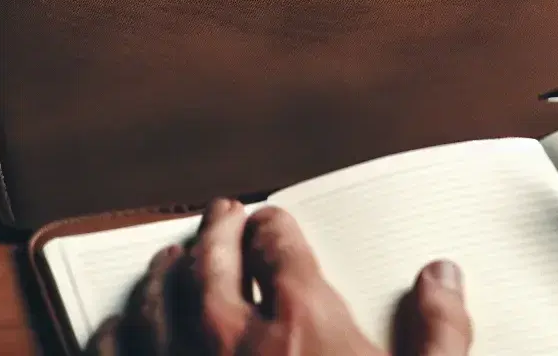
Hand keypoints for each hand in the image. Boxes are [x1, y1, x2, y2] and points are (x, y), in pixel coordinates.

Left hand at [87, 199, 471, 355]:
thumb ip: (440, 333)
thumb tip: (442, 278)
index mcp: (303, 322)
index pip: (280, 245)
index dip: (275, 225)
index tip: (273, 221)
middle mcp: (231, 337)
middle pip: (212, 258)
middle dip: (218, 229)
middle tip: (221, 214)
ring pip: (157, 300)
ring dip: (164, 270)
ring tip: (170, 256)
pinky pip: (115, 353)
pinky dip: (117, 330)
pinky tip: (120, 323)